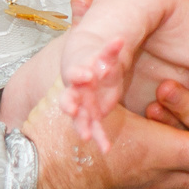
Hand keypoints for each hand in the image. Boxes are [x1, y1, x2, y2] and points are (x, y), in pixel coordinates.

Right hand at [58, 29, 127, 154]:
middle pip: (68, 97)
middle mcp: (77, 91)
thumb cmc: (97, 61)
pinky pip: (95, 129)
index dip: (80, 74)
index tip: (87, 75)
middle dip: (69, 103)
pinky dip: (99, 138)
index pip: (75, 72)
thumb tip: (120, 39)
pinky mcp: (92, 115)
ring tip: (86, 136)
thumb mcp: (105, 54)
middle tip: (70, 109)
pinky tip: (105, 148)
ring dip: (81, 126)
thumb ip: (111, 50)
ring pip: (78, 117)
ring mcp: (82, 105)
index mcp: (78, 73)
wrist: (92, 71)